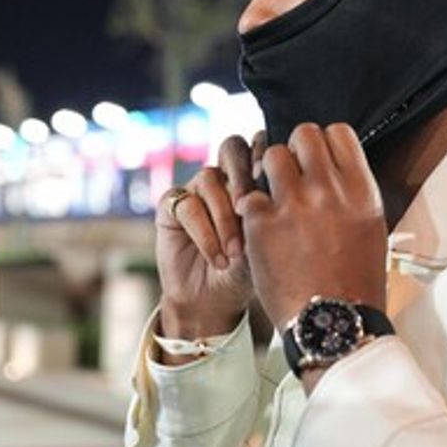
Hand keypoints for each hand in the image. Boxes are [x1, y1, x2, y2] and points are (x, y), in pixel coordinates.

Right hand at [155, 134, 258, 338]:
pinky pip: (188, 206)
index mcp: (251, 178)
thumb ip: (268, 211)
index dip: (264, 155)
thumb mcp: (266, 242)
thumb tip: (273, 189)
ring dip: (224, 218)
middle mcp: (223, 178)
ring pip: (209, 179)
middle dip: (242, 175)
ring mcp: (196, 190)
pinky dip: (205, 234)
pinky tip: (217, 258)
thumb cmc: (246, 271)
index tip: (274, 183)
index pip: (258, 146)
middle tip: (250, 206)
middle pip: (231, 147)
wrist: (214, 300)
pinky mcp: (171, 207)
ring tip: (235, 253)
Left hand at [236, 123, 387, 331]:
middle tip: (292, 175)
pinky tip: (260, 229)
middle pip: (302, 134)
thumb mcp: (371, 230)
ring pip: (271, 156)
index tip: (318, 159)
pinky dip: (251, 210)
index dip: (324, 142)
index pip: (338, 132)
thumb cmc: (355, 284)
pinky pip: (249, 195)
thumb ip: (353, 194)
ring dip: (269, 174)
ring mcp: (294, 205)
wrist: (332, 325)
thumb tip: (337, 171)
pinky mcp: (262, 224)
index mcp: (361, 191)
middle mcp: (329, 190)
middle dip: (295, 151)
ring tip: (274, 199)